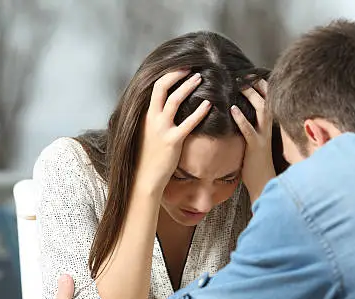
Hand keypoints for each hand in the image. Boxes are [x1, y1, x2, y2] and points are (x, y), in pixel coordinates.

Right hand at [136, 70, 211, 194]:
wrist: (145, 177)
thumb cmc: (147, 156)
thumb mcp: (146, 133)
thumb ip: (153, 119)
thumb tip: (163, 109)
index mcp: (146, 115)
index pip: (155, 87)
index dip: (169, 75)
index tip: (181, 68)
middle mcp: (152, 118)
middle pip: (162, 87)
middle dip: (177, 74)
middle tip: (191, 66)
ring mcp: (161, 129)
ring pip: (174, 100)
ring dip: (188, 86)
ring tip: (200, 78)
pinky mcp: (173, 141)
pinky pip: (188, 123)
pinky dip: (199, 112)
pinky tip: (209, 105)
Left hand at [231, 79, 275, 201]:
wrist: (265, 184)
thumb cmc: (257, 163)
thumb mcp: (255, 140)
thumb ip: (251, 126)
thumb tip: (238, 112)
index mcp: (268, 125)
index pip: (268, 99)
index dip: (260, 85)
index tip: (249, 73)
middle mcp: (269, 128)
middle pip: (267, 99)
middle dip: (256, 85)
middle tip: (243, 73)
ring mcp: (264, 137)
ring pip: (261, 111)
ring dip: (250, 96)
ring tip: (238, 85)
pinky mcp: (256, 147)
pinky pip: (249, 130)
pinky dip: (241, 119)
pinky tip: (232, 109)